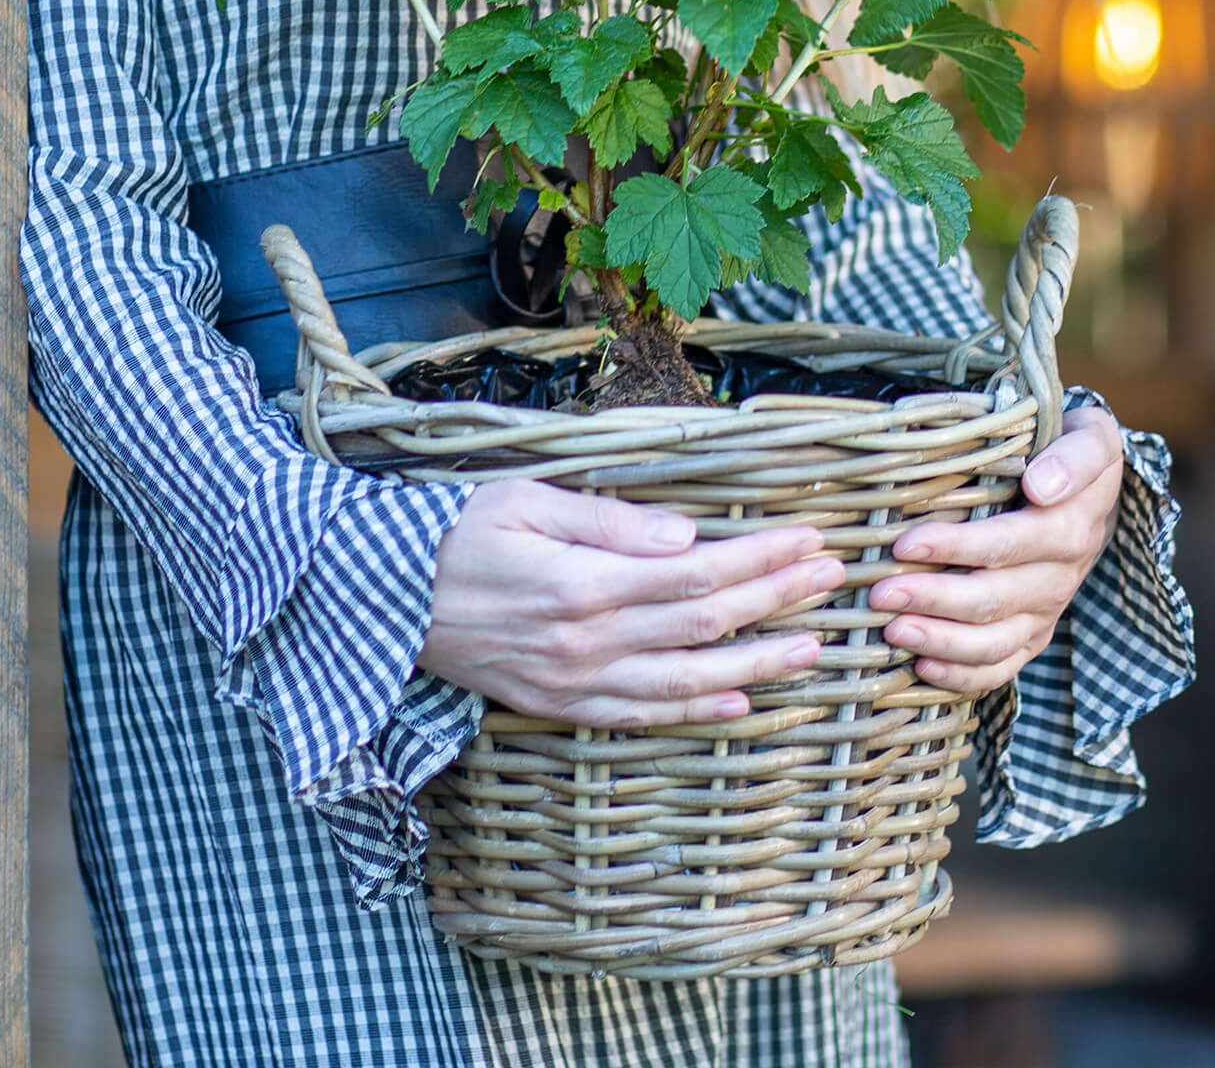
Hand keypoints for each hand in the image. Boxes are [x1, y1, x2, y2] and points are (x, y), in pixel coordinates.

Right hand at [418, 478, 845, 727]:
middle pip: (703, 626)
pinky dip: (695, 714)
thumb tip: (689, 535)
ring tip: (812, 646)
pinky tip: (740, 703)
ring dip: (756, 665)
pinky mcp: (556, 704)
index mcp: (581, 585)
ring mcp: (571, 683)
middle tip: (833, 580)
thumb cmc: (453, 530)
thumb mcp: (525, 499)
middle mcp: (584, 643)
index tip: (809, 540)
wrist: (381, 597)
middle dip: (776, 600)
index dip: (760, 559)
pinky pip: (639, 716)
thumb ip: (609, 520)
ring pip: (684, 682)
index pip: (696, 574)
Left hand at [872, 408, 1124, 693]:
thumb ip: (1074, 456)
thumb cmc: (1070, 451)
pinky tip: (921, 667)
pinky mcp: (1034, 635)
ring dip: (940, 641)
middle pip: (993, 598)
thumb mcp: (1089, 435)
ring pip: (994, 642)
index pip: (1010, 542)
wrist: (1090, 487)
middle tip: (879, 591)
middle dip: (932, 596)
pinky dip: (962, 676)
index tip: (908, 542)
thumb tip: (1042, 486)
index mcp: (1070, 526)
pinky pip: (1001, 668)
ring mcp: (1046, 610)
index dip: (958, 546)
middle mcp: (1060, 575)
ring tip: (891, 629)